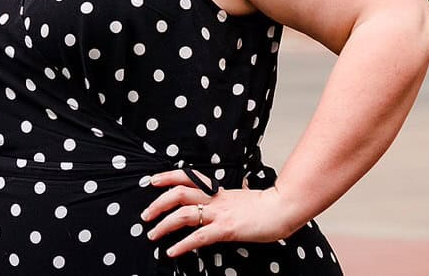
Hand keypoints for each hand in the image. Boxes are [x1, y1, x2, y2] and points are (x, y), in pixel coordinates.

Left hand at [141, 169, 305, 257]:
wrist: (283, 208)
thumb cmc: (266, 205)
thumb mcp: (244, 197)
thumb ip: (232, 197)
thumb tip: (232, 193)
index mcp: (219, 191)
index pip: (189, 177)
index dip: (168, 177)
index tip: (153, 181)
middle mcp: (216, 199)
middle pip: (179, 193)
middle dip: (158, 204)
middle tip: (145, 215)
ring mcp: (220, 213)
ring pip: (184, 214)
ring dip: (164, 225)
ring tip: (152, 235)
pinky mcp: (226, 229)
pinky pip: (198, 237)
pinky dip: (182, 244)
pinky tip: (172, 251)